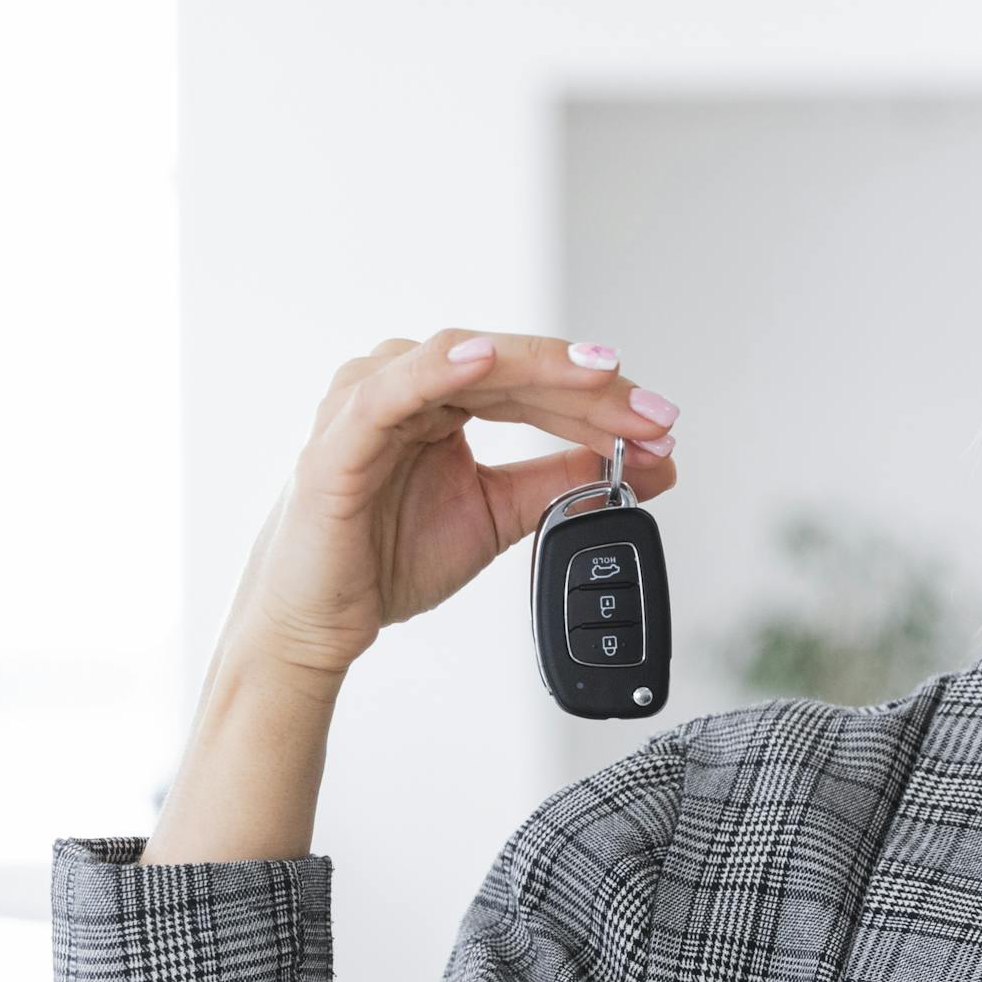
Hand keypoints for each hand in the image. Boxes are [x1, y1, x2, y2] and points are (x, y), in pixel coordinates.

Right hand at [219, 330, 680, 687]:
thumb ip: (563, 483)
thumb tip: (651, 465)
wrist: (317, 622)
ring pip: (461, 360)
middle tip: (653, 412)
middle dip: (588, 388)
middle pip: (509, 366)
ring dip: (535, 368)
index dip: (602, 402)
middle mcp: (407, 385)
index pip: (533, 384)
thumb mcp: (500, 515)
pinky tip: (482, 359)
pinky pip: (390, 389)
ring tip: (597, 375)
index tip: (664, 425)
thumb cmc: (387, 558)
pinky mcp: (339, 436)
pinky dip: (435, 367)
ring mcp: (369, 401)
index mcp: (443, 400)